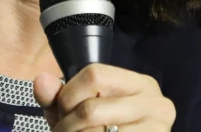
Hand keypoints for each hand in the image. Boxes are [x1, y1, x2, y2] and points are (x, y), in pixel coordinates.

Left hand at [33, 64, 175, 130]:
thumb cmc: (100, 131)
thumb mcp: (76, 111)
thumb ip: (56, 96)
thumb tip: (41, 80)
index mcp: (139, 83)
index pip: (95, 75)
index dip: (69, 95)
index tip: (62, 112)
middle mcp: (156, 103)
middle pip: (92, 109)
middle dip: (68, 125)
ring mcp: (159, 129)